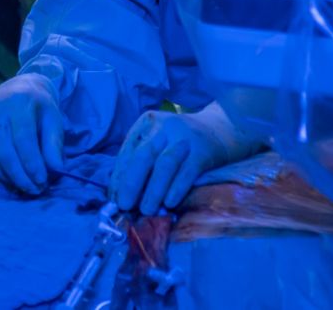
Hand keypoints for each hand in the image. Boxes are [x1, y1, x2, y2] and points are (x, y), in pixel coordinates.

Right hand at [0, 73, 63, 194]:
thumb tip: (56, 170)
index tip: (43, 182)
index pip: (23, 139)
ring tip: (23, 187)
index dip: (32, 164)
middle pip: (4, 152)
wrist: (17, 90)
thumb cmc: (37, 108)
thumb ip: (55, 144)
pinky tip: (6, 180)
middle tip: (34, 190)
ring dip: (6, 180)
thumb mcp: (53, 119)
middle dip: (20, 177)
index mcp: (18, 101)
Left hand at [109, 104, 263, 214]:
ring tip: (146, 210)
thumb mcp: (157, 140)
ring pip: (164, 164)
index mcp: (147, 123)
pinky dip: (176, 188)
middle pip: (144, 155)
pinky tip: (170, 203)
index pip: (129, 150)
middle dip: (131, 182)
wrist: (219, 129)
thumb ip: (141, 160)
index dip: (119, 175)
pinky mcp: (201, 151)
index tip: (114, 197)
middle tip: (125, 205)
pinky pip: (186, 172)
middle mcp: (163, 127)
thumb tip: (122, 192)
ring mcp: (183, 138)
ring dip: (153, 190)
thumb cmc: (179, 141)